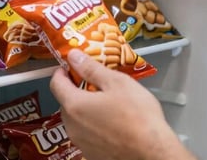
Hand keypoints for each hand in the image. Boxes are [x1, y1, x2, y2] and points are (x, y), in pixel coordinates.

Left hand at [50, 50, 190, 159]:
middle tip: (98, 83)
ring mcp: (81, 143)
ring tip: (110, 103)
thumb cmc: (137, 116)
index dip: (62, 71)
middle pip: (66, 102)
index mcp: (75, 105)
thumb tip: (75, 57)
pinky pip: (87, 134)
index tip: (71, 66)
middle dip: (78, 90)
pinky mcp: (91, 154)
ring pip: (77, 119)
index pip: (56, 84)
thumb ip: (92, 68)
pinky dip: (95, 125)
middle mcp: (72, 127)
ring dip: (87, 109)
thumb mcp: (117, 83)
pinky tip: (114, 122)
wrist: (150, 152)